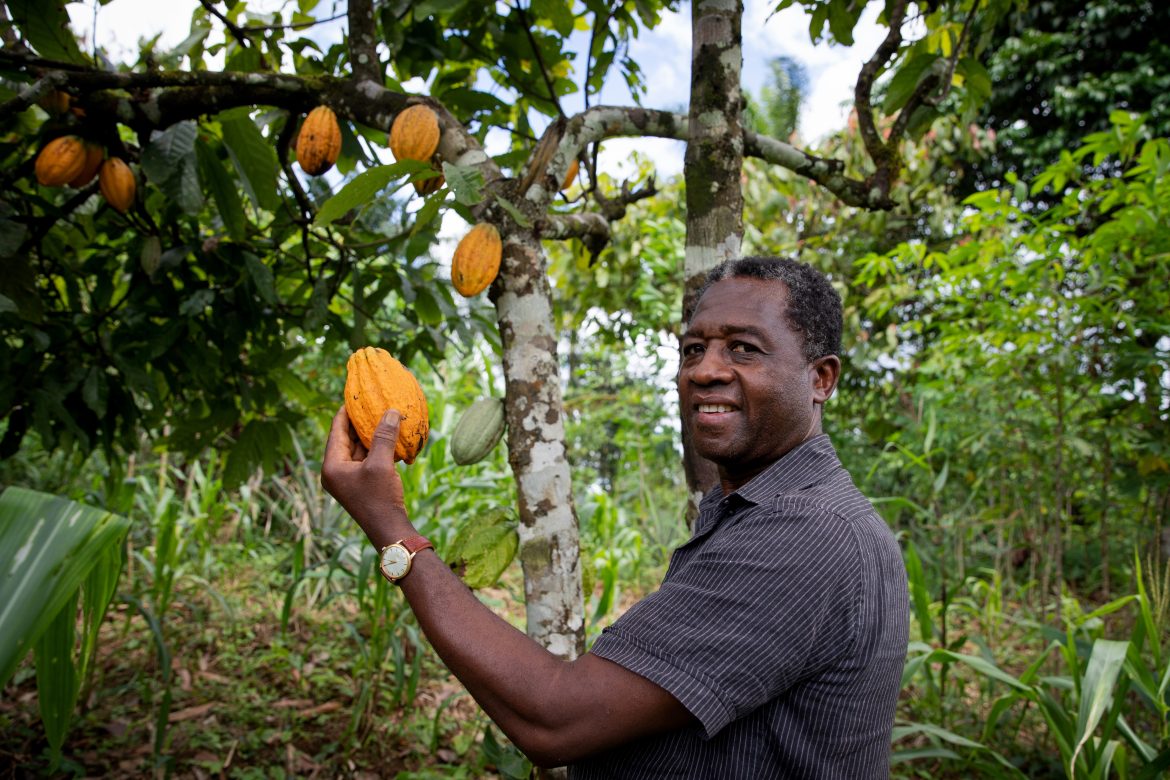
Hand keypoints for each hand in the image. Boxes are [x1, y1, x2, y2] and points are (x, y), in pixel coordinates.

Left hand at [321, 406, 413, 547]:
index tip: (356, 395)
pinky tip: (391, 437)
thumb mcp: (381, 464)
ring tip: (384, 416)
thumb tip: (391, 411)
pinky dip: (377, 448)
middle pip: (346, 438)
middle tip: (373, 403)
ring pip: (358, 448)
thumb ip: (384, 436)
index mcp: (332, 466)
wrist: (388, 530)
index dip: (346, 411)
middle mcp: (335, 471)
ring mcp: (348, 478)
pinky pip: (366, 459)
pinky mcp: (361, 483)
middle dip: (361, 422)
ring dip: (371, 435)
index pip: (336, 430)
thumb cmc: (380, 498)